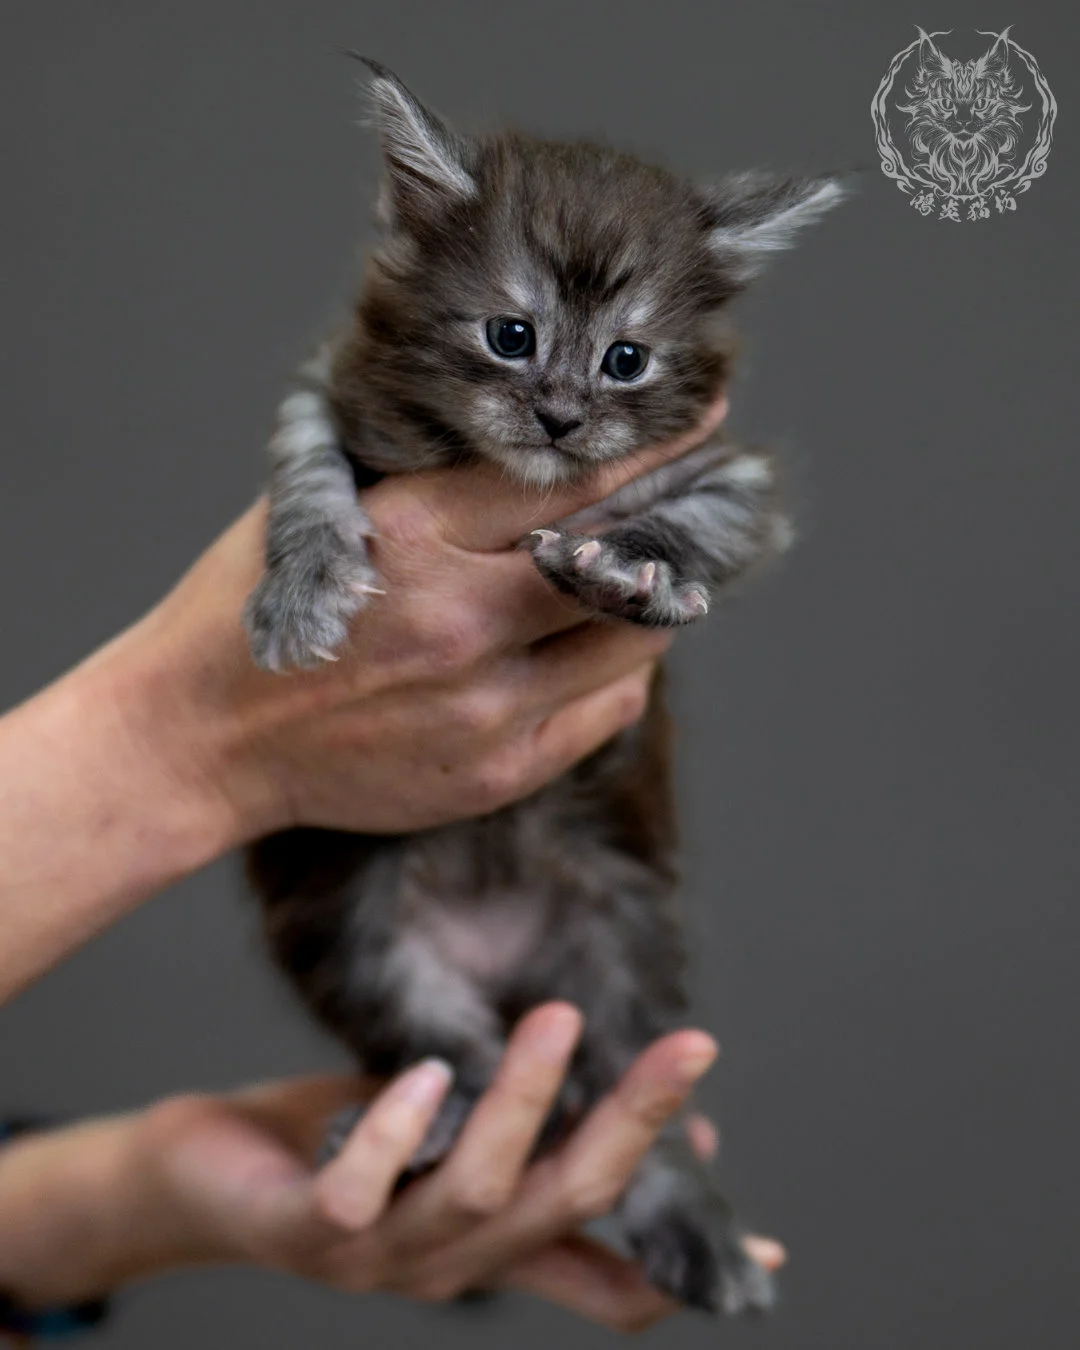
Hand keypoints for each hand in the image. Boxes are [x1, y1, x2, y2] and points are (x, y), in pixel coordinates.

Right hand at [0, 392, 726, 998]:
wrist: (204, 738)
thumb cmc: (262, 610)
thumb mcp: (329, 510)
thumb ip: (434, 486)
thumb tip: (543, 458)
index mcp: (413, 532)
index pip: (569, 479)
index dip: (650, 451)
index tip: (704, 425)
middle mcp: (459, 618)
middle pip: (623, 562)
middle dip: (677, 527)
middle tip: (702, 507)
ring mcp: (482, 704)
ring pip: (632, 642)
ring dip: (651, 603)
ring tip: (645, 581)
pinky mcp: (493, 771)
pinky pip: (604, 711)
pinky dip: (617, 673)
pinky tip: (595, 650)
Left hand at [112, 1005, 780, 1330]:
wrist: (206, 1176)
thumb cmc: (344, 1143)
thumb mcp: (459, 1141)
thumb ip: (539, 1141)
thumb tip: (642, 1120)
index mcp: (496, 1247)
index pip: (606, 1276)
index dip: (683, 1267)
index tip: (766, 1249)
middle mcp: (453, 1264)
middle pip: (564, 1207)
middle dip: (630, 1129)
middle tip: (687, 1047)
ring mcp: (381, 1255)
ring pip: (475, 1194)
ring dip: (522, 1108)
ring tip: (555, 1022)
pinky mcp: (304, 1229)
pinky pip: (358, 1191)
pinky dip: (398, 1131)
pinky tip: (428, 1071)